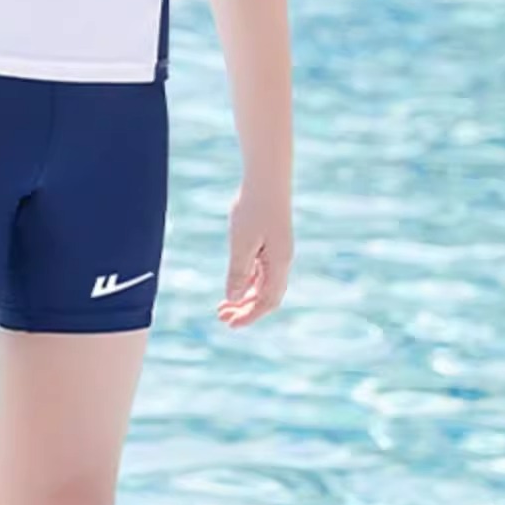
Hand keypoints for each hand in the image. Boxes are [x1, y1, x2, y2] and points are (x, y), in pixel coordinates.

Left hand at [218, 181, 292, 327]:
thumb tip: (232, 299)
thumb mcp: (241, 243)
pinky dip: (247, 283)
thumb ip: (237, 272)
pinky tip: (234, 286)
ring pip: (263, 285)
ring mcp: (278, 253)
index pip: (267, 301)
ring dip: (244, 298)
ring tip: (223, 307)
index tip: (230, 325)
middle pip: (267, 297)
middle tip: (222, 318)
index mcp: (279, 264)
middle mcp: (282, 261)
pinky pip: (261, 272)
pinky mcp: (271, 243)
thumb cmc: (253, 208)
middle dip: (246, 310)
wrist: (266, 179)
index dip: (249, 316)